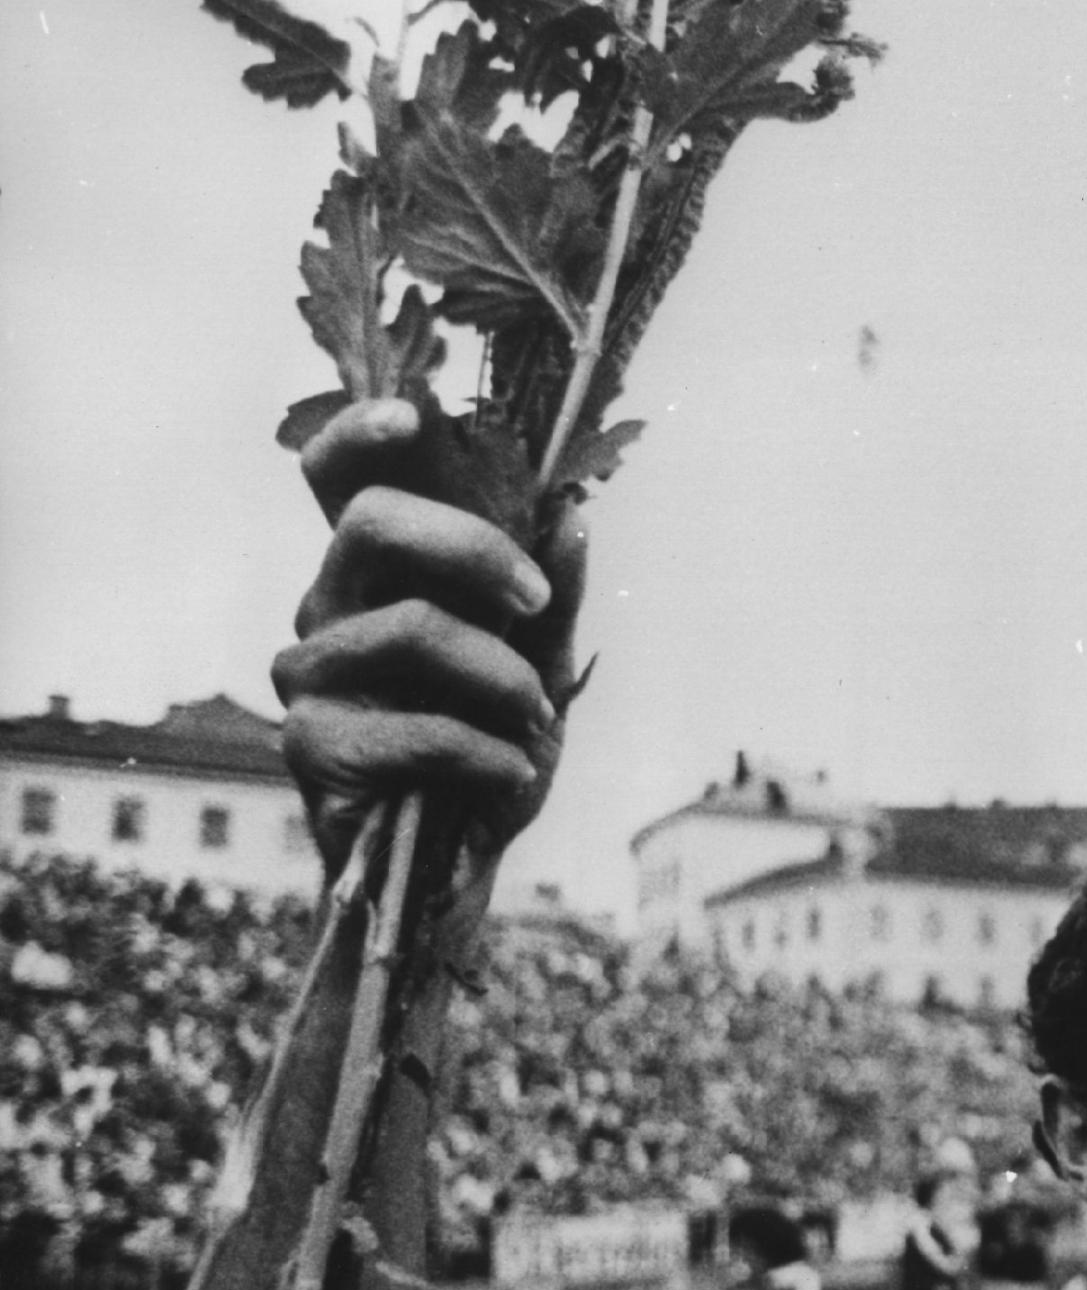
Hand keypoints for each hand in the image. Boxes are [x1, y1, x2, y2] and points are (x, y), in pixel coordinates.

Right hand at [272, 400, 587, 874]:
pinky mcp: (310, 744)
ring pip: (411, 627)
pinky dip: (489, 752)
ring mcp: (309, 674)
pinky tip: (511, 775)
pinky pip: (417, 726)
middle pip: (371, 521)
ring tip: (537, 722)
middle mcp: (328, 608)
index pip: (339, 481)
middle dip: (470, 546)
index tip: (414, 418)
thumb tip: (574, 517)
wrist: (454, 871)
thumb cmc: (491, 753)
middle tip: (534, 599)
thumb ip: (552, 601)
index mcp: (377, 576)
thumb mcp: (542, 672)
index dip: (360, 435)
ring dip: (503, 678)